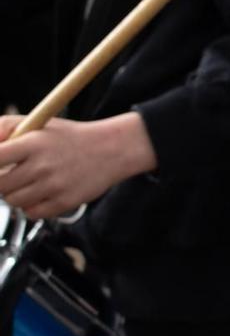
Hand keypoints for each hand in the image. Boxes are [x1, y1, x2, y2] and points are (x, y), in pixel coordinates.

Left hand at [0, 112, 156, 218]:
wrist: (113, 150)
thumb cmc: (73, 138)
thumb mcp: (40, 123)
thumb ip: (6, 127)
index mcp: (35, 143)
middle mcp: (43, 165)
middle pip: (0, 185)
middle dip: (2, 181)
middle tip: (12, 174)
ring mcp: (54, 186)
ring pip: (13, 201)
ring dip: (16, 193)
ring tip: (31, 182)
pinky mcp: (63, 202)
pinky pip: (30, 212)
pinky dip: (31, 205)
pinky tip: (43, 192)